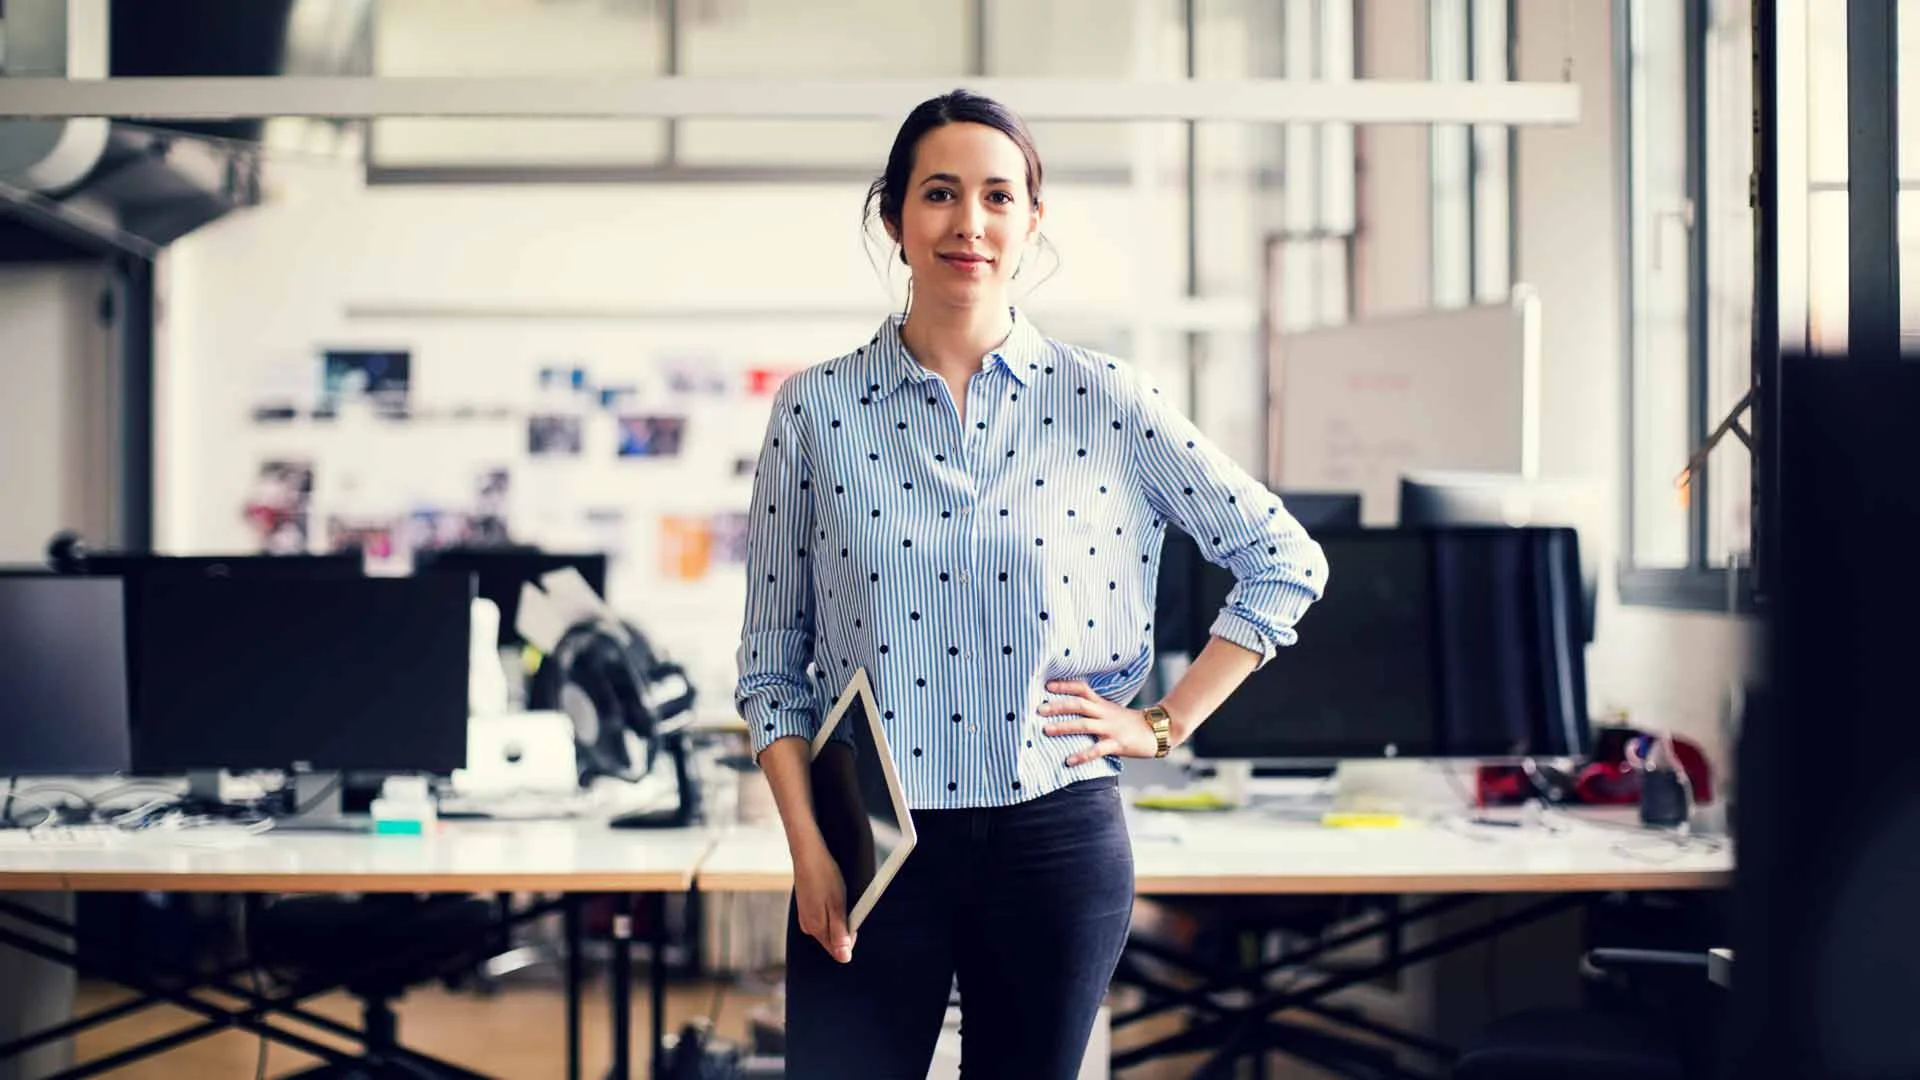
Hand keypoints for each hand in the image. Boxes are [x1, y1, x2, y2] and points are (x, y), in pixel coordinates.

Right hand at [791, 840, 854, 962]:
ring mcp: (805, 917)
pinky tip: (829, 893)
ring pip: (828, 926)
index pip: (837, 950)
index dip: (850, 935)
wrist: (808, 854)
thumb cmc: (824, 876)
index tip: (852, 916)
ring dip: (837, 915)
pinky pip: (822, 917)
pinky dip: (830, 909)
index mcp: (815, 928)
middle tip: (844, 903)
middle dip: (844, 925)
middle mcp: (808, 926)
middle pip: (833, 938)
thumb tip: (844, 958)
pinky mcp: (805, 908)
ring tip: (835, 895)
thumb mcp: (837, 906)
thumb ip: (840, 933)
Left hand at [1039, 679, 1161, 765]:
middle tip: (1039, 708)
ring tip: (1046, 730)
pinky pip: (1097, 750)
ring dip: (1064, 727)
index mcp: (1102, 704)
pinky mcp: (1117, 744)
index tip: (1046, 685)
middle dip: (1058, 706)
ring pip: (1085, 725)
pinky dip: (1083, 755)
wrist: (1158, 730)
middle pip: (1079, 705)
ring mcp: (1111, 729)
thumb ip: (1093, 709)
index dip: (1065, 685)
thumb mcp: (1111, 711)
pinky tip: (1069, 761)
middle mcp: (1105, 714)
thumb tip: (1070, 709)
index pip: (1082, 689)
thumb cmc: (1130, 723)